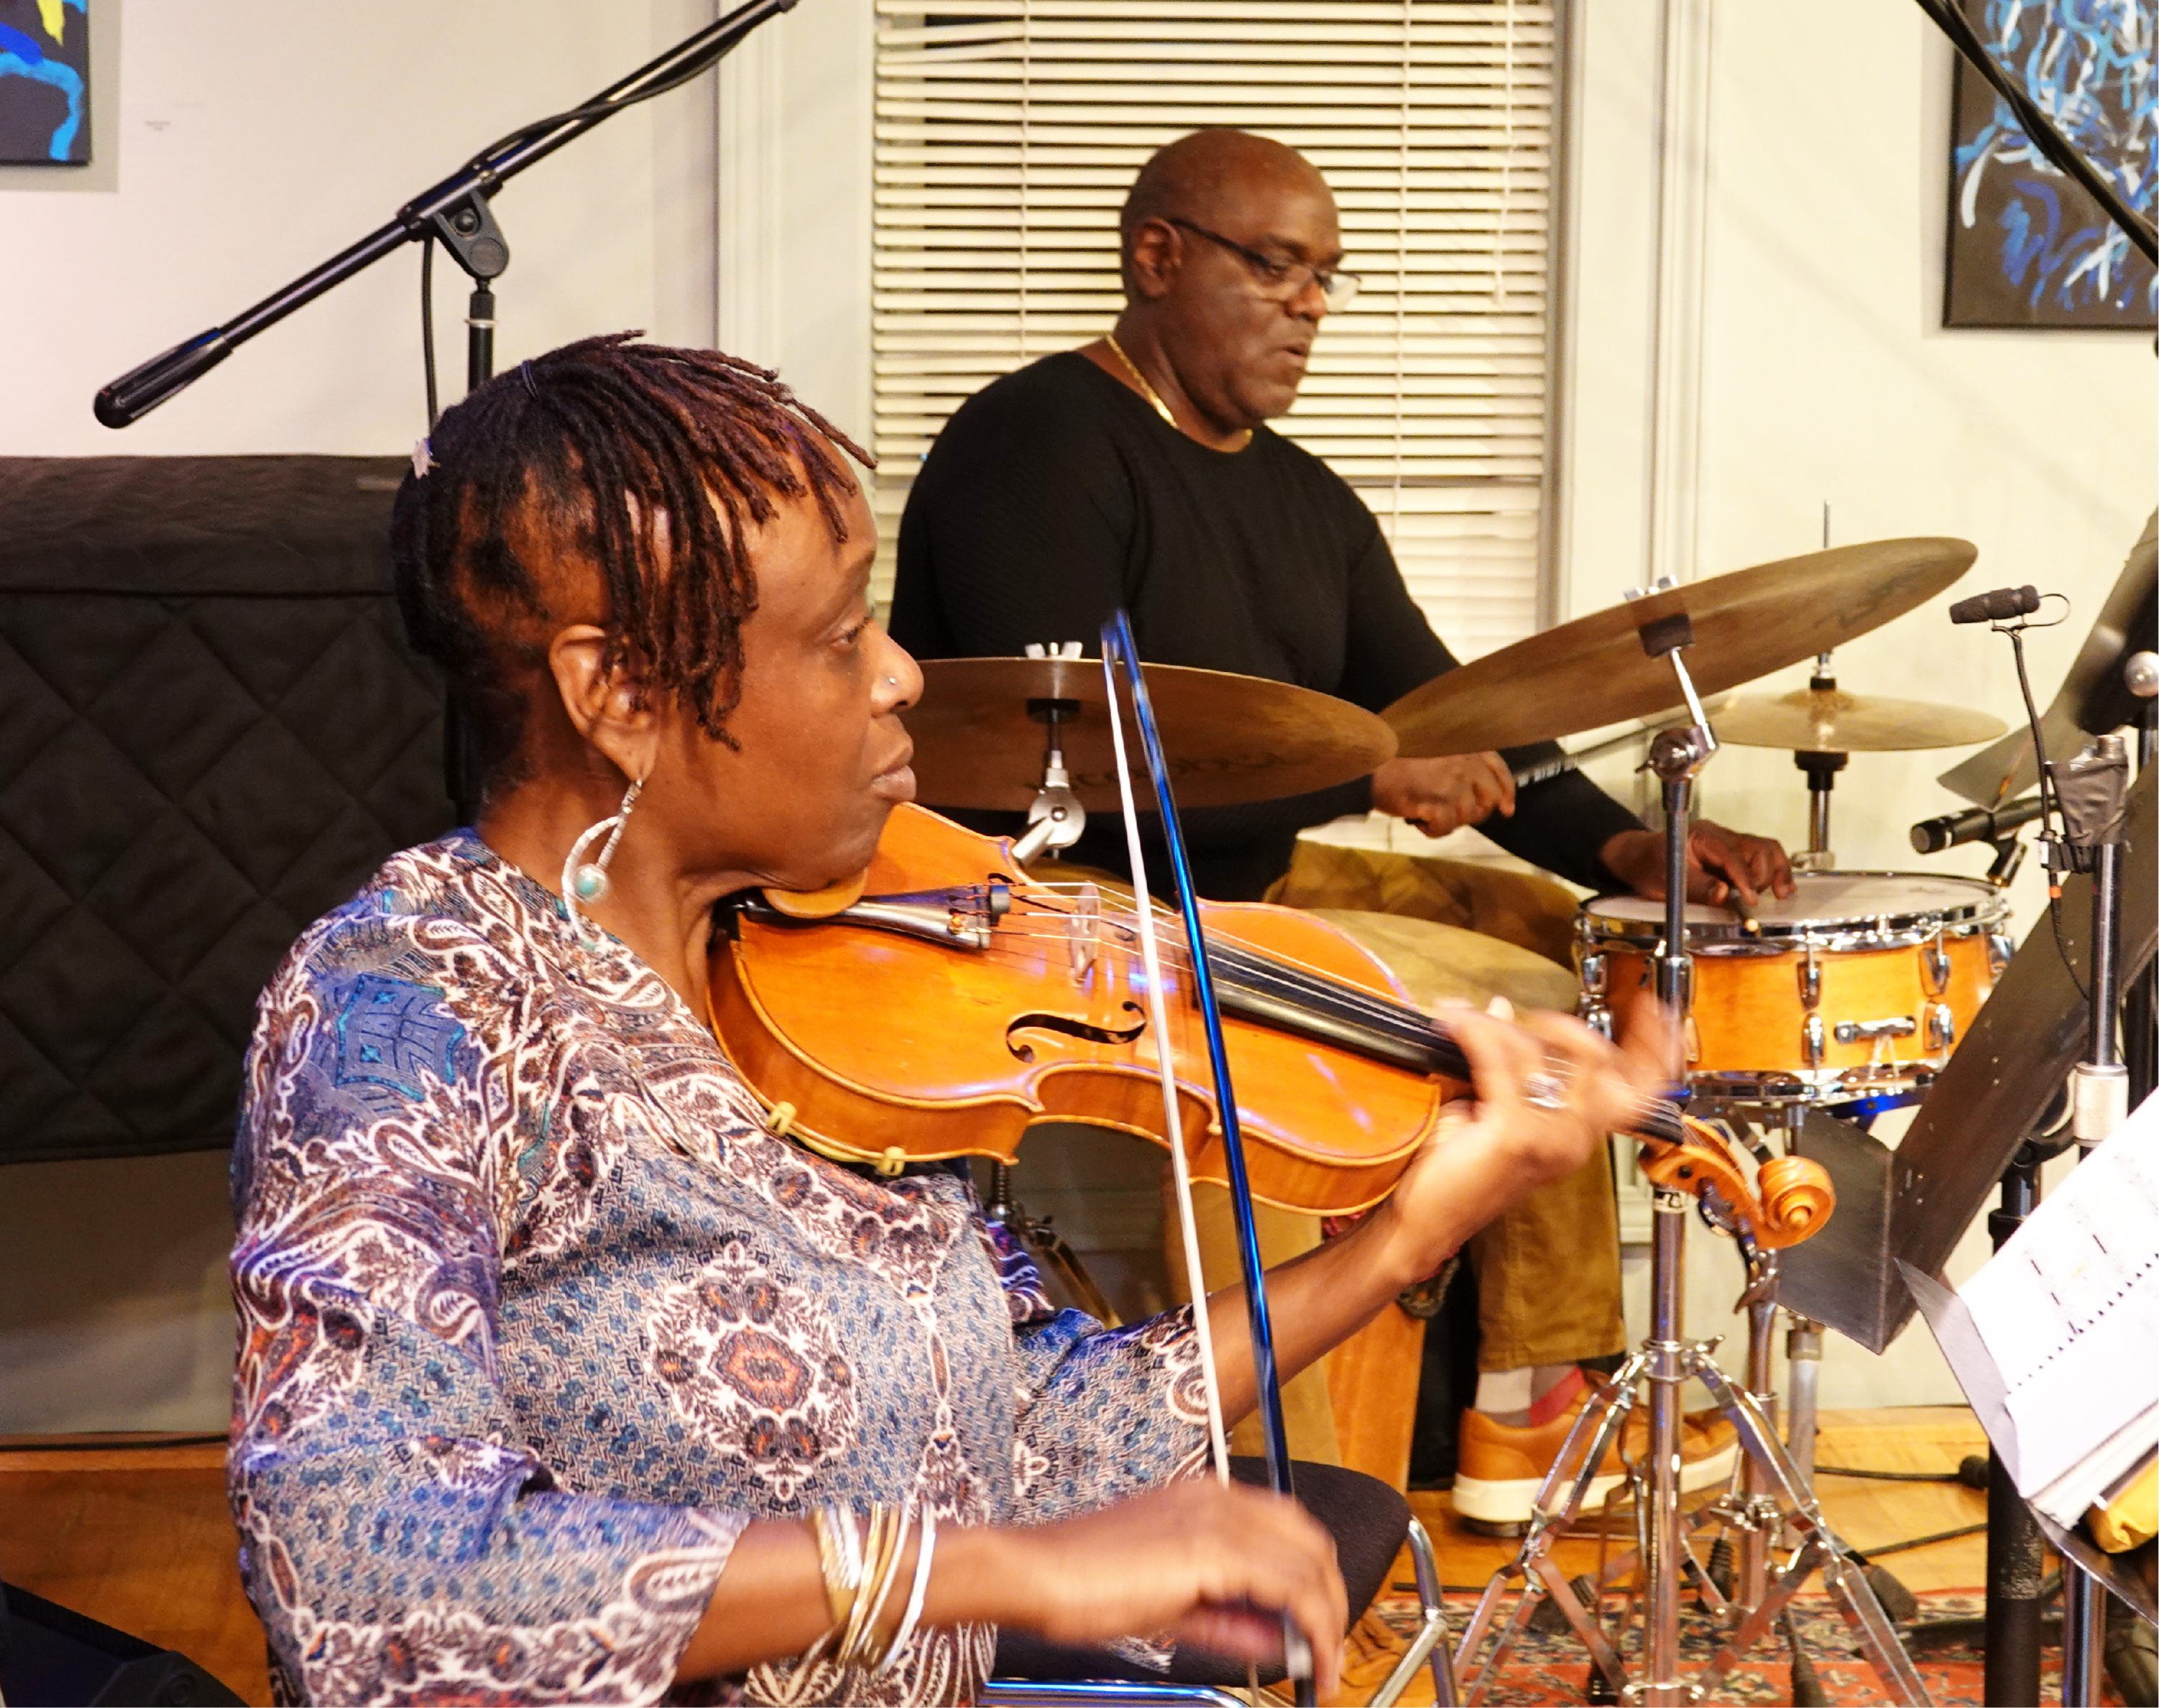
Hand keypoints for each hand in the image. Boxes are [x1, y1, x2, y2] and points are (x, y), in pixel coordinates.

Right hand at [985, 1480, 1347, 1693]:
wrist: (1036, 1573)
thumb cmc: (1082, 1583)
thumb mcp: (1170, 1604)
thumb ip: (1227, 1617)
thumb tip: (1276, 1639)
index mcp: (1206, 1499)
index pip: (1288, 1530)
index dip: (1314, 1579)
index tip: (1319, 1626)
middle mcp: (1218, 1499)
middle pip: (1310, 1542)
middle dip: (1331, 1599)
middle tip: (1330, 1651)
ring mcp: (1217, 1519)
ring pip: (1308, 1564)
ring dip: (1329, 1618)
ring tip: (1327, 1665)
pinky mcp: (1213, 1549)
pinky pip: (1289, 1586)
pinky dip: (1314, 1623)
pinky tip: (1312, 1656)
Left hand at [1370, 1002, 1676, 1283]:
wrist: (1423, 1221)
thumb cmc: (1451, 1172)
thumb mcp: (1488, 1105)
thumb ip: (1506, 1059)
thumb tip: (1502, 1008)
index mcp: (1577, 1135)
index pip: (1640, 1090)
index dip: (1653, 1046)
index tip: (1651, 1008)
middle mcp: (1573, 1140)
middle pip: (1595, 1059)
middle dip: (1560, 1026)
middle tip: (1523, 1019)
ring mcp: (1547, 1139)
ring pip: (1538, 1053)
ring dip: (1497, 1027)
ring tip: (1461, 1020)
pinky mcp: (1514, 1136)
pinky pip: (1498, 1060)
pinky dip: (1473, 1032)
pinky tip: (1453, 1024)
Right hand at [1371, 753, 1515, 836]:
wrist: (1369, 765)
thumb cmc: (1397, 758)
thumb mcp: (1436, 751)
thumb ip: (1460, 764)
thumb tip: (1480, 793)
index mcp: (1465, 748)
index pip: (1498, 769)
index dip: (1507, 791)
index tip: (1507, 809)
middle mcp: (1463, 763)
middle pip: (1489, 799)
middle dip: (1476, 812)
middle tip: (1456, 815)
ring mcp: (1452, 783)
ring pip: (1467, 816)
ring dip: (1450, 821)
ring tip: (1429, 814)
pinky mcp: (1436, 802)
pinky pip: (1446, 828)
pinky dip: (1433, 830)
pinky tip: (1419, 822)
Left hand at [1598, 819, 1793, 906]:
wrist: (1640, 858)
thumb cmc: (1650, 865)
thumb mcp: (1666, 880)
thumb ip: (1696, 887)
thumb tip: (1723, 895)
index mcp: (1702, 836)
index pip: (1732, 854)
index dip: (1744, 878)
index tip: (1750, 899)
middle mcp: (1720, 835)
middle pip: (1757, 848)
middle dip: (1762, 876)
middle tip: (1753, 900)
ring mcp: (1729, 843)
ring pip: (1765, 850)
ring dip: (1775, 872)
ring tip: (1779, 894)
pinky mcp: (1734, 854)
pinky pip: (1762, 857)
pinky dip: (1774, 871)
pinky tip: (1782, 888)